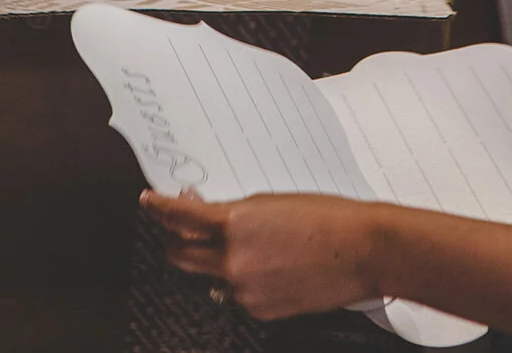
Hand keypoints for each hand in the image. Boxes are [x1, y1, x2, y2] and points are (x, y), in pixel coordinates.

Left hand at [142, 189, 386, 320]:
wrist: (362, 250)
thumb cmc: (326, 218)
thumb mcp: (271, 203)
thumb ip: (232, 211)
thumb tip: (204, 213)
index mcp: (234, 224)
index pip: (179, 217)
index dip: (159, 208)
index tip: (149, 202)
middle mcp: (232, 260)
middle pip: (180, 254)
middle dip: (175, 240)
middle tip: (179, 228)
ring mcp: (244, 289)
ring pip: (208, 276)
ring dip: (212, 260)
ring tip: (241, 247)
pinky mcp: (259, 310)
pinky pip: (236, 294)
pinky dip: (242, 280)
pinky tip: (269, 265)